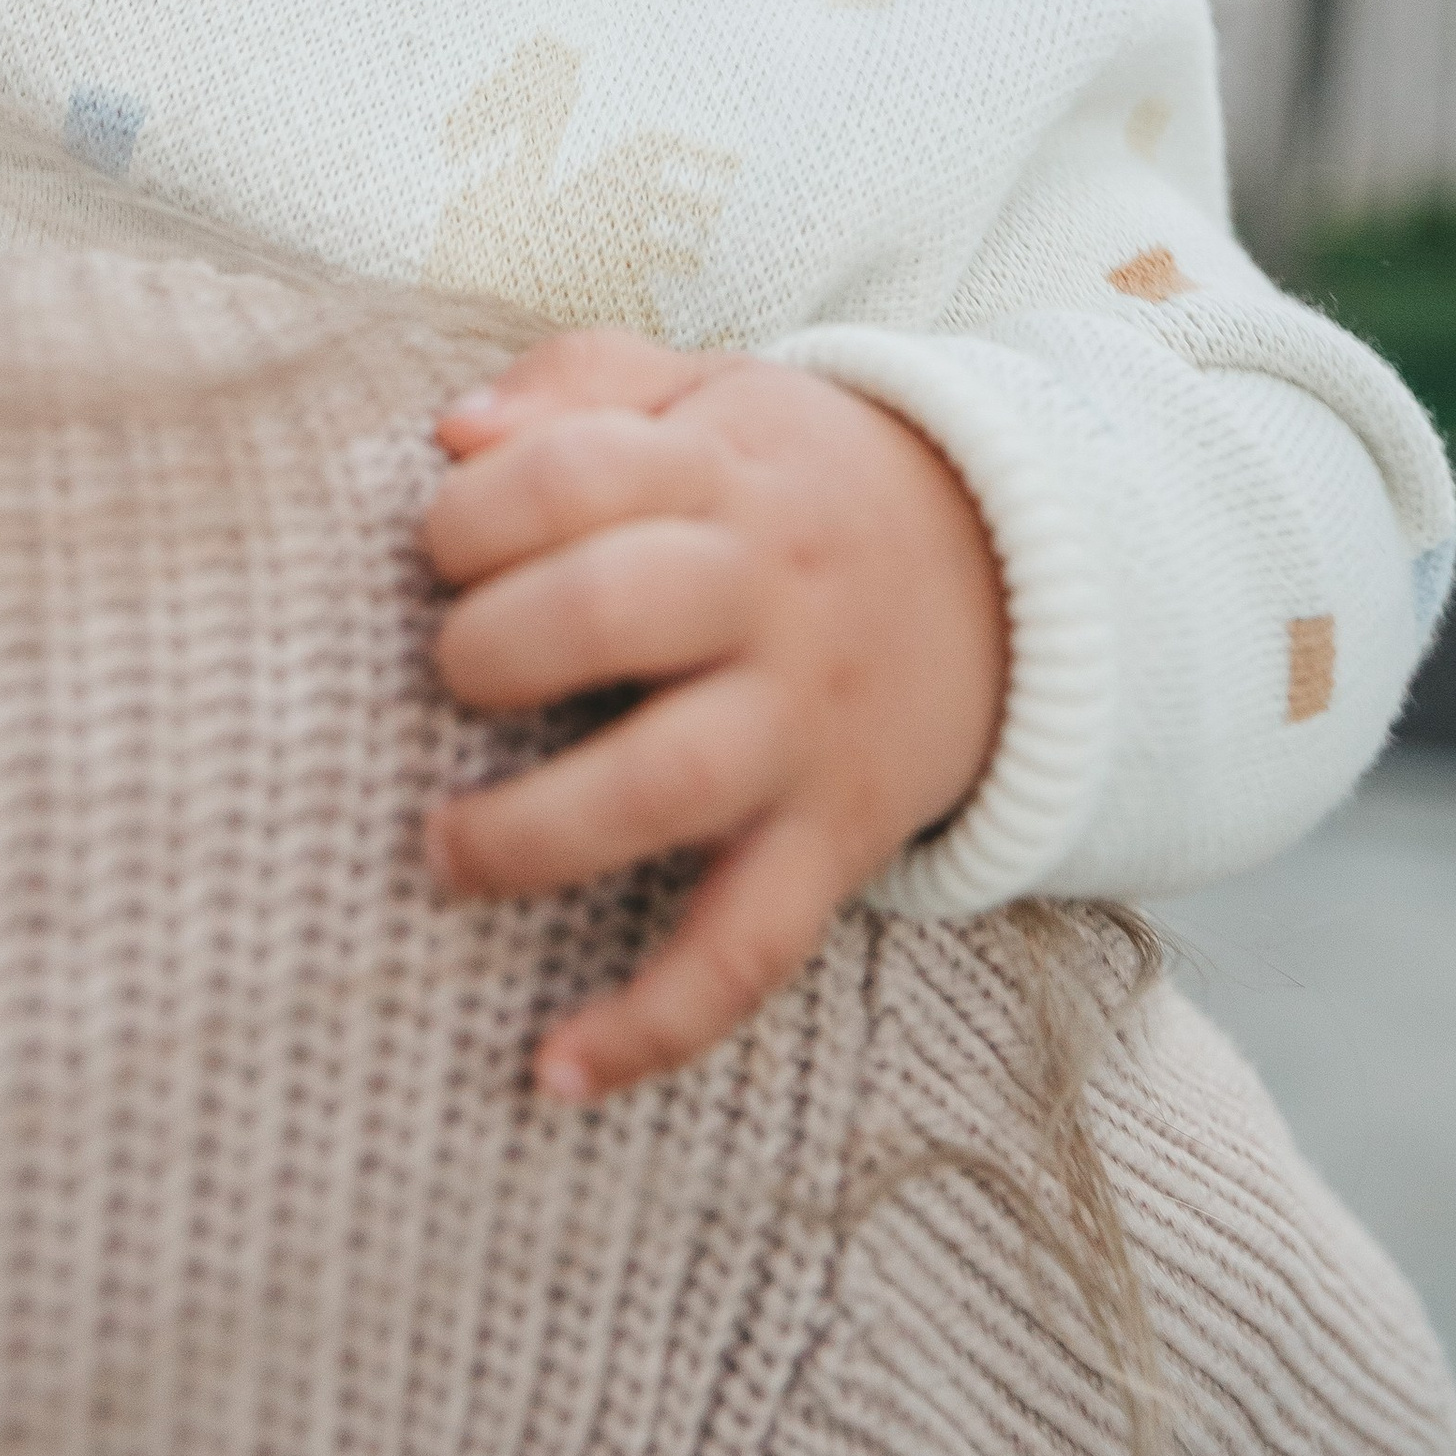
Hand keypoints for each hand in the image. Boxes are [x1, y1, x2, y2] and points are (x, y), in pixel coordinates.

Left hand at [421, 331, 1007, 1100]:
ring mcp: (804, 728)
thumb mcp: (708, 390)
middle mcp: (766, 600)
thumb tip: (451, 433)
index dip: (469, 514)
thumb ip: (579, 383)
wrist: (1016, 572)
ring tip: (446, 849)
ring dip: (535, 831)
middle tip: (448, 674)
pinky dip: (655, 1022)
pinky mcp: (833, 840)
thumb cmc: (794, 481)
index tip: (439, 550)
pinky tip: (554, 1072)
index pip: (571, 476)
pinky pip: (749, 946)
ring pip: (669, 787)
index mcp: (720, 476)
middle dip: (489, 649)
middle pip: (609, 611)